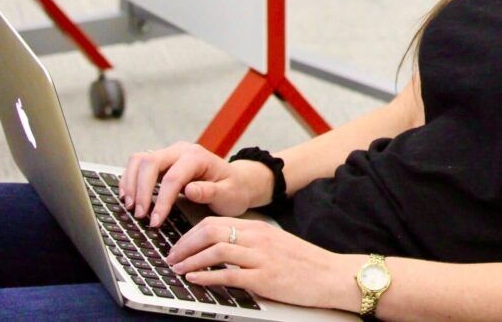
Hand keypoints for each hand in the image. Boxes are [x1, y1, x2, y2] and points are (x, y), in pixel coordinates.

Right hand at [119, 141, 273, 225]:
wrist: (236, 181)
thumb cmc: (233, 189)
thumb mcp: (229, 194)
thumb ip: (210, 192)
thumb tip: (189, 190)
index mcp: (198, 157)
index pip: (173, 177)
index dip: (162, 200)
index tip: (155, 221)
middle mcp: (181, 150)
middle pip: (150, 162)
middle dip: (141, 190)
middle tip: (140, 215)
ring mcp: (170, 154)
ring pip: (140, 160)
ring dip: (131, 183)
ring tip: (131, 207)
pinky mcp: (162, 162)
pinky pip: (138, 165)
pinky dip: (130, 179)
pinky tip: (130, 198)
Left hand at [167, 217, 358, 310]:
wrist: (331, 274)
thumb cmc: (303, 262)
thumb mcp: (274, 244)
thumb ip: (250, 242)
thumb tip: (220, 249)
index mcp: (258, 227)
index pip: (215, 222)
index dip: (190, 234)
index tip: (177, 246)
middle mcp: (257, 237)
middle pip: (210, 231)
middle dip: (184, 245)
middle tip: (171, 258)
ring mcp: (260, 257)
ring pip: (215, 250)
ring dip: (190, 260)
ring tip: (177, 269)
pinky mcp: (264, 277)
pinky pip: (229, 274)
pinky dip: (207, 276)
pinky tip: (195, 280)